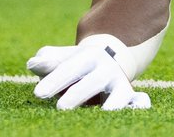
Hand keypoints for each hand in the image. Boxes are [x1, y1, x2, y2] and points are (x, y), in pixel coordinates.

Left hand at [28, 35, 150, 110]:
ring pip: (120, 94)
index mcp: (88, 57)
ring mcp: (122, 84)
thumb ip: (47, 61)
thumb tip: (32, 64)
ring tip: (101, 115)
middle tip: (60, 108)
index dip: (53, 80)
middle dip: (77, 94)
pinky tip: (136, 111)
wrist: (109, 59)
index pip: (68, 68)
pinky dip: (140, 106)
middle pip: (92, 82)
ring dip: (112, 105)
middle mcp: (107, 70)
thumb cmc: (77, 65)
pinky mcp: (132, 98)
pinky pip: (141, 102)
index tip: (37, 94)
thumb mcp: (63, 59)